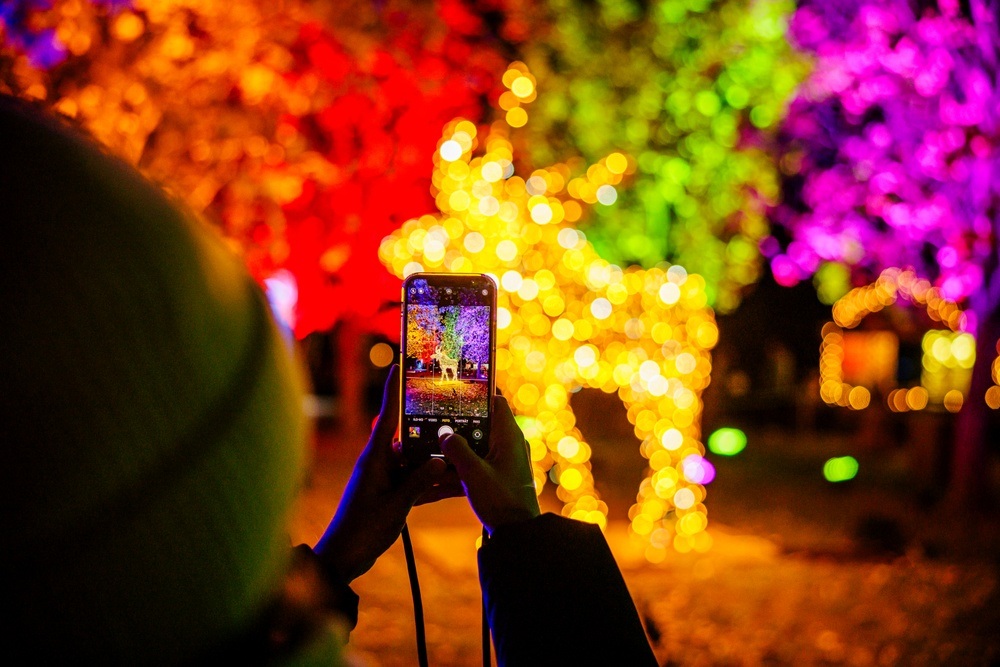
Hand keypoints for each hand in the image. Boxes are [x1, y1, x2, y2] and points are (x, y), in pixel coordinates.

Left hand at [314, 365, 445, 581]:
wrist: (344, 559)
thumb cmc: (362, 529)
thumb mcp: (395, 505)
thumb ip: (419, 482)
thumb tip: (443, 460)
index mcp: (375, 457)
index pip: (387, 415)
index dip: (394, 389)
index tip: (400, 364)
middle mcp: (381, 462)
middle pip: (411, 437)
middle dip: (434, 429)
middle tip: (458, 415)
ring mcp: (388, 478)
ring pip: (419, 462)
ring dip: (440, 462)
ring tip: (467, 453)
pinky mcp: (394, 494)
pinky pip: (419, 483)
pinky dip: (436, 484)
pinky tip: (460, 484)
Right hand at [438, 394, 539, 533]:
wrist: (518, 535)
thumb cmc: (502, 501)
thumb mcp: (473, 474)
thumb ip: (456, 449)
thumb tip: (444, 433)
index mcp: (509, 437)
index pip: (496, 402)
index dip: (477, 395)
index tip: (456, 393)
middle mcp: (509, 445)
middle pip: (480, 426)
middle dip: (457, 427)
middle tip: (434, 423)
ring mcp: (504, 462)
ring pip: (474, 449)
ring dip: (453, 453)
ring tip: (428, 452)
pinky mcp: (497, 478)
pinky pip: (474, 468)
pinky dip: (457, 472)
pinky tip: (434, 482)